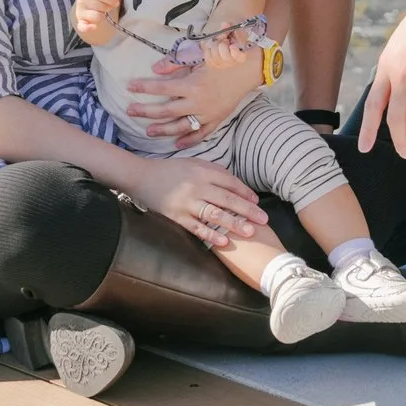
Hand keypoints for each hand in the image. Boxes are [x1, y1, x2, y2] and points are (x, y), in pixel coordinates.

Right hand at [72, 0, 121, 43]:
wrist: (87, 5)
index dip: (111, 0)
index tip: (116, 3)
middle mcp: (81, 0)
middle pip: (100, 6)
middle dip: (108, 7)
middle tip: (109, 8)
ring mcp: (80, 12)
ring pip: (96, 16)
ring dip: (102, 16)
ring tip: (102, 13)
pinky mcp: (80, 22)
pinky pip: (83, 27)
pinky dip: (88, 28)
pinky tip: (94, 26)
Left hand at [125, 47, 259, 145]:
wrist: (249, 68)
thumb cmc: (224, 58)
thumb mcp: (200, 55)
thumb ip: (176, 63)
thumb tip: (155, 69)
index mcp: (192, 84)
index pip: (162, 87)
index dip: (144, 87)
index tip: (129, 87)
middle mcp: (198, 102)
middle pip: (166, 110)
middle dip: (146, 111)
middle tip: (130, 112)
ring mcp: (208, 113)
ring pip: (181, 126)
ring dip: (163, 130)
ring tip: (148, 131)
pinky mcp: (217, 119)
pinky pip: (202, 134)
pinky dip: (189, 140)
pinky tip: (177, 144)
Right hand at [128, 156, 264, 249]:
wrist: (142, 177)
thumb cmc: (170, 170)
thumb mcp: (193, 163)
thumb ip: (213, 171)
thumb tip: (235, 183)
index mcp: (203, 171)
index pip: (230, 183)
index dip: (245, 193)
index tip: (257, 202)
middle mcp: (197, 186)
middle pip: (227, 199)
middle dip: (248, 210)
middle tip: (263, 220)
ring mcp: (187, 203)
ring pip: (215, 214)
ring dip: (234, 223)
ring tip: (250, 232)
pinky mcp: (176, 216)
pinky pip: (196, 228)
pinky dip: (211, 235)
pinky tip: (224, 241)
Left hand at [359, 0, 405, 158]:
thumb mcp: (396, 47)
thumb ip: (392, 73)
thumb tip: (387, 99)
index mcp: (387, 67)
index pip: (374, 105)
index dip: (368, 129)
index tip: (365, 148)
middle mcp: (403, 74)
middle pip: (397, 118)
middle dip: (400, 141)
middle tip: (405, 154)